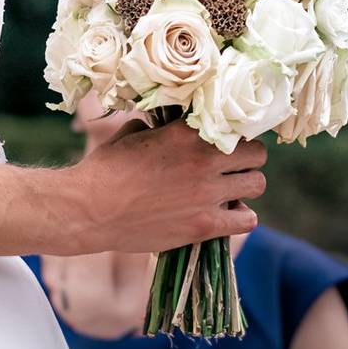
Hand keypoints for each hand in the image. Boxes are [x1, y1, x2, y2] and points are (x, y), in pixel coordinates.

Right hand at [70, 119, 266, 252]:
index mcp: (186, 132)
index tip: (227, 142)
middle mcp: (203, 160)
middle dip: (246, 159)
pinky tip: (226, 215)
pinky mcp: (204, 225)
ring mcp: (207, 194)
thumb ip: (157, 127)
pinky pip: (248, 220)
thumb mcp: (131, 134)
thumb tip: (164, 123)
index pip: (235, 125)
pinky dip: (241, 217)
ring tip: (228, 192)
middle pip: (257, 153)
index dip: (233, 134)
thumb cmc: (104, 169)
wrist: (89, 209)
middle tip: (231, 167)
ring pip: (258, 184)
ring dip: (245, 186)